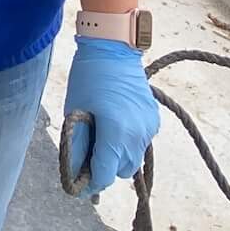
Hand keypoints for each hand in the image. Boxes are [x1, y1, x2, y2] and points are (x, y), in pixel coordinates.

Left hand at [62, 37, 159, 197]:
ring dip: (117, 156)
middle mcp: (137, 135)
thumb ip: (77, 148)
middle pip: (120, 171)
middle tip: (88, 150)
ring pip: (132, 160)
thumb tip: (76, 176)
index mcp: (115, 133)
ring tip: (101, 135)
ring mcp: (149, 128)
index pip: (104, 175)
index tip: (77, 182)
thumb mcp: (75, 113)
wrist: (113, 48)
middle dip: (103, 167)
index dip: (89, 182)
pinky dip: (128, 142)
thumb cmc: (88, 78)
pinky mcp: (154, 121)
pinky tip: (116, 124)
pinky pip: (140, 143)